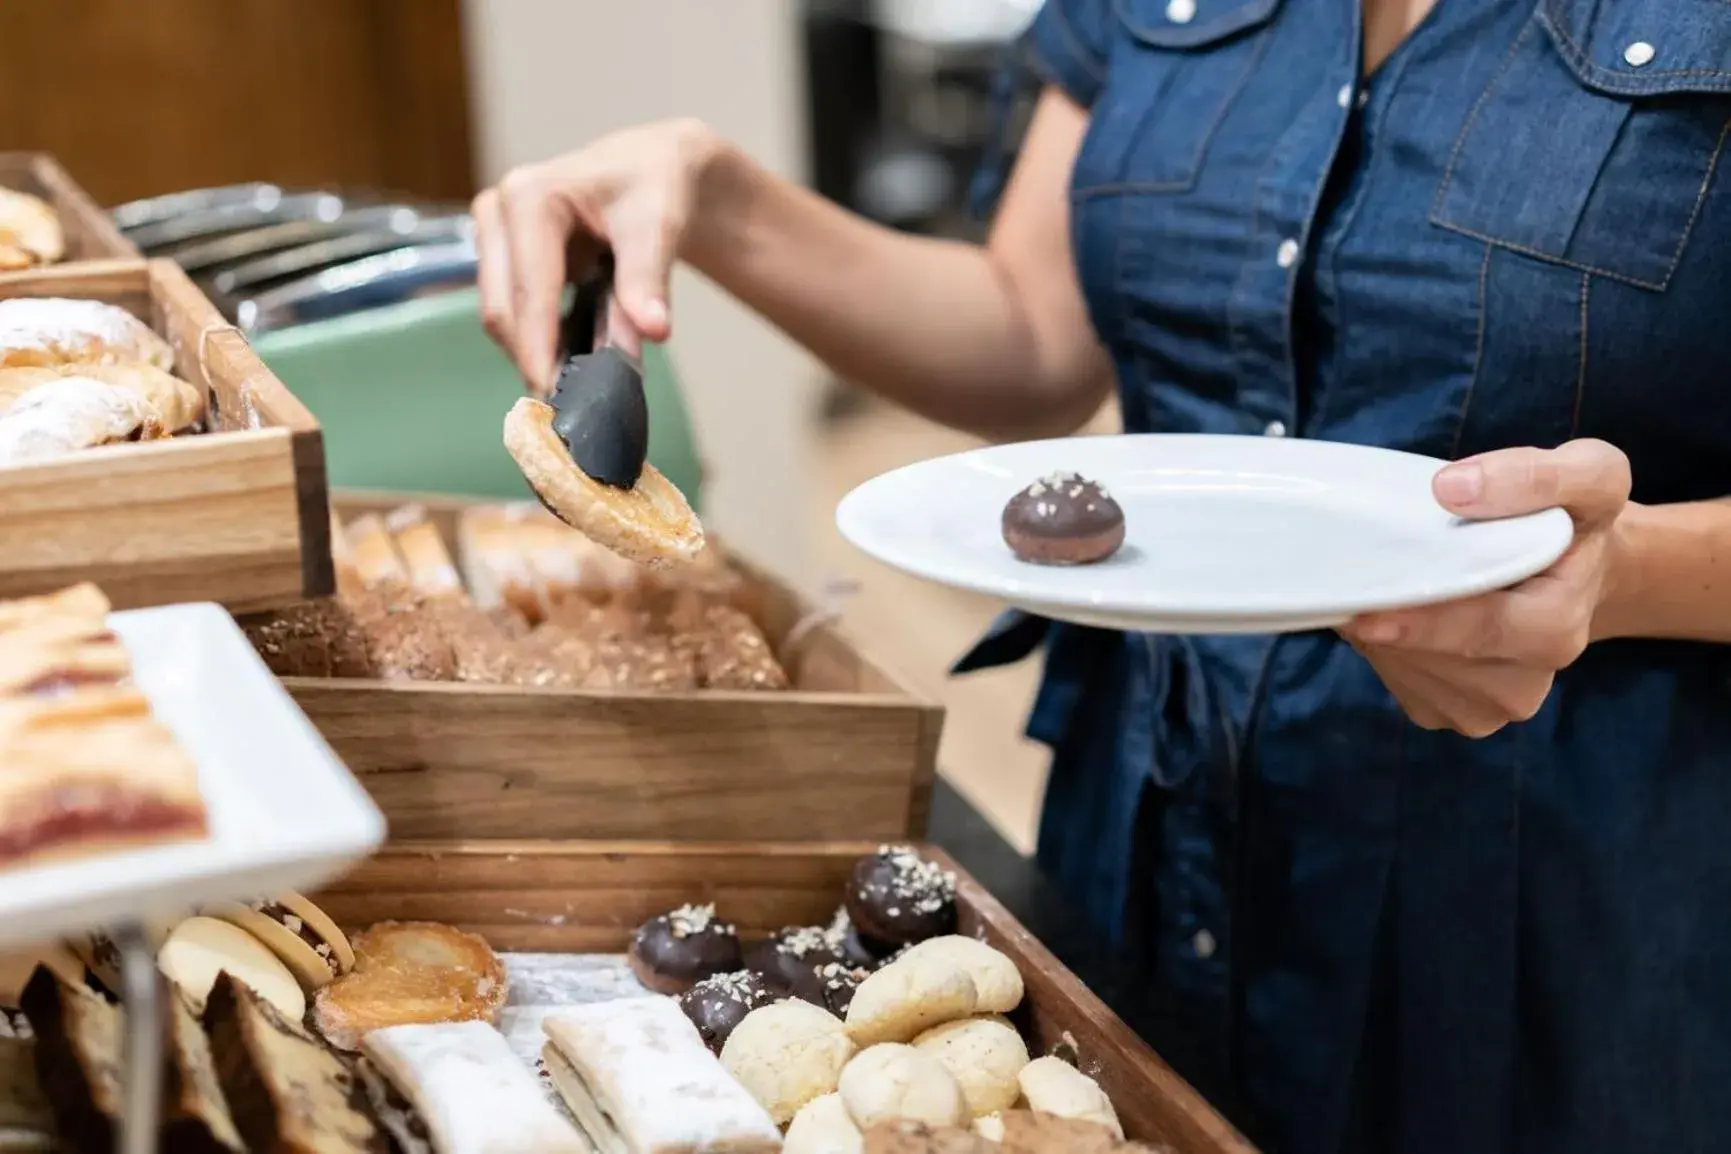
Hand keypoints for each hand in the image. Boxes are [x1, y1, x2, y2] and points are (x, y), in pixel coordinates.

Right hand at [471, 119, 722, 395]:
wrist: (649, 170)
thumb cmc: (653, 190)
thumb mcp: (658, 227)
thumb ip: (648, 280)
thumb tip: (653, 332)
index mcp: (531, 196)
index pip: (530, 289)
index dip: (539, 346)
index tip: (552, 393)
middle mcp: (497, 210)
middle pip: (504, 308)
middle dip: (533, 357)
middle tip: (567, 407)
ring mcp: (492, 233)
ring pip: (501, 315)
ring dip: (533, 351)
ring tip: (573, 385)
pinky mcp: (498, 256)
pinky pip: (511, 310)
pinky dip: (536, 339)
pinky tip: (566, 361)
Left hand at [1341, 439, 1632, 736]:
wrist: (1576, 571)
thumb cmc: (1576, 520)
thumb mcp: (1590, 475)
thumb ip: (1535, 476)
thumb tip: (1452, 488)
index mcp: (1556, 629)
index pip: (1481, 629)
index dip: (1421, 622)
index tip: (1363, 614)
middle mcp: (1524, 684)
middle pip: (1432, 655)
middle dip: (1388, 620)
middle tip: (1349, 583)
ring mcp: (1487, 708)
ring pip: (1408, 671)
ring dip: (1380, 633)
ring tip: (1383, 585)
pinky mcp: (1454, 713)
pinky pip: (1400, 681)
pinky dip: (1385, 647)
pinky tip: (1395, 612)